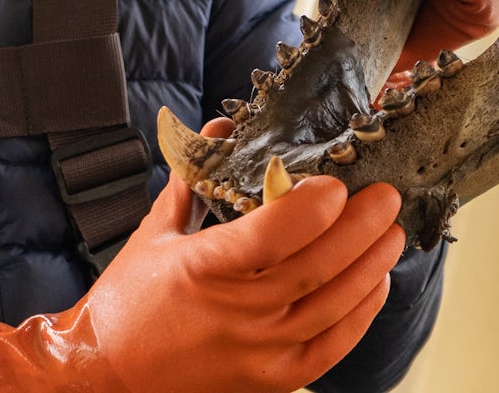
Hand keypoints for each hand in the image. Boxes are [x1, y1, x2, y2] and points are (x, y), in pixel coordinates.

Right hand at [88, 118, 403, 392]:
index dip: (313, 207)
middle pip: (317, 267)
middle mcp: (236, 313)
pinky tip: (374, 284)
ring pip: (333, 306)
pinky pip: (331, 347)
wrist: (107, 375)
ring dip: (370, 266)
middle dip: (362, 227)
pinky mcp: (272, 378)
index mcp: (204, 268)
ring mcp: (258, 351)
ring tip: (391, 234)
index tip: (337, 183)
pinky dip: (360, 314)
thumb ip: (194, 179)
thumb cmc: (128, 302)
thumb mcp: (155, 232)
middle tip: (386, 197)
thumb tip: (221, 129)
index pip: (274, 234)